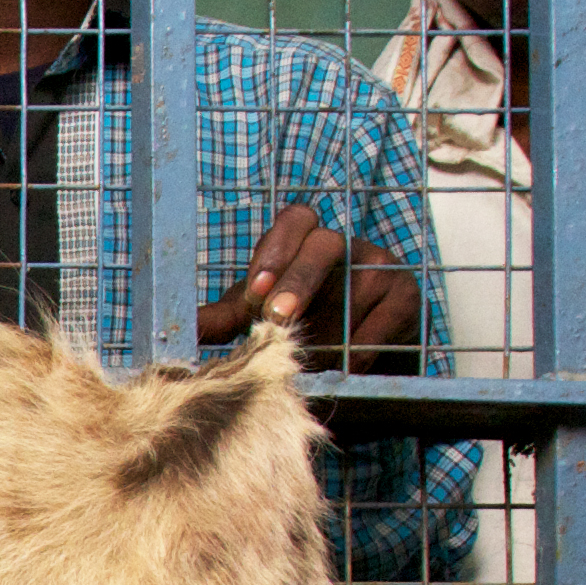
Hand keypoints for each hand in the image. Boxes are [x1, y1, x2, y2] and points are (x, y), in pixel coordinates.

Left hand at [188, 204, 422, 371]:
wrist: (362, 350)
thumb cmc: (306, 321)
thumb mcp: (262, 314)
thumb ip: (227, 316)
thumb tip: (179, 329)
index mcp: (306, 241)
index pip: (295, 219)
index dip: (277, 247)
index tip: (257, 289)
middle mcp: (345, 245)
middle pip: (325, 242)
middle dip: (299, 278)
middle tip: (279, 316)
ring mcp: (380, 266)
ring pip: (357, 283)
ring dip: (331, 324)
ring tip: (311, 357)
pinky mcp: (406, 294)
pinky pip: (384, 318)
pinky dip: (360, 345)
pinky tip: (345, 365)